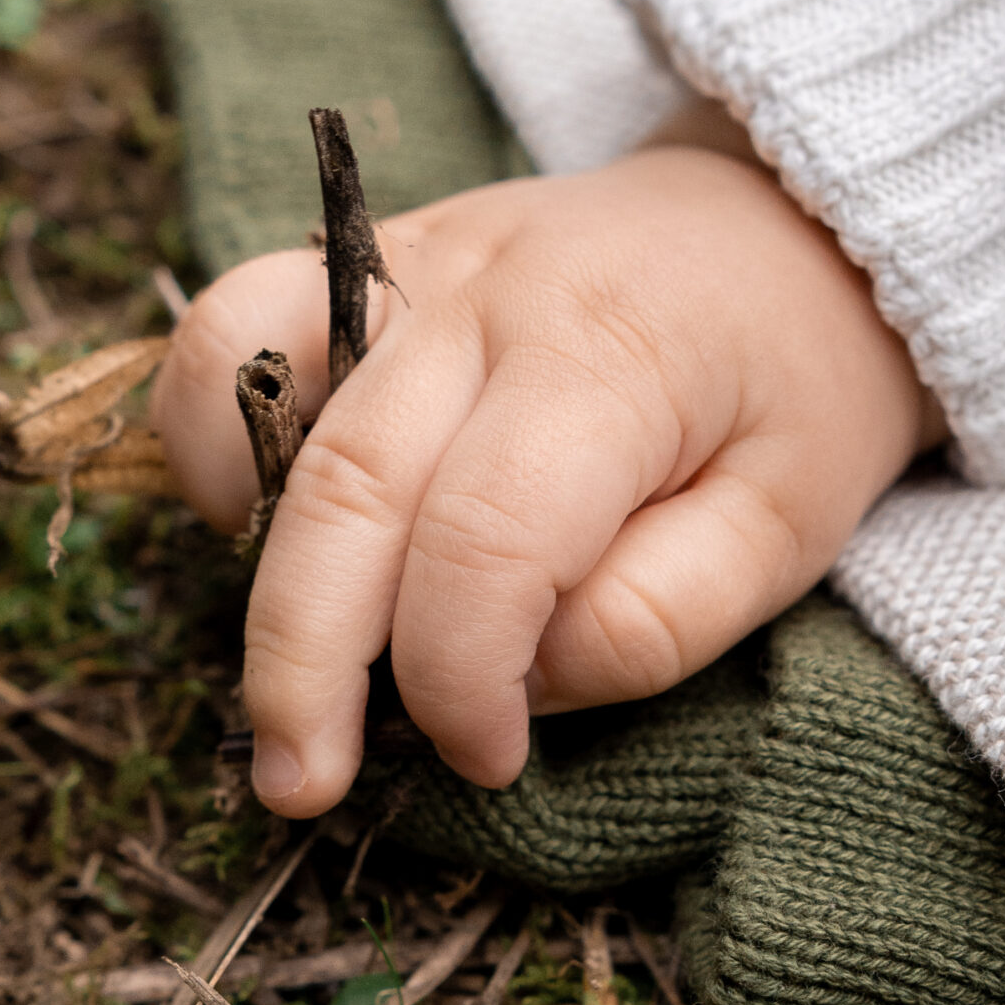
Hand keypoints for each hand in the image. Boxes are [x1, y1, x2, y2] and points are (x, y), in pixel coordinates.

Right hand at [153, 145, 936, 815]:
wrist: (791, 219)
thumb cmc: (794, 391)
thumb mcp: (790, 528)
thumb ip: (657, 620)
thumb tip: (514, 683)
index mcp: (611, 358)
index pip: (486, 543)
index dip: (460, 682)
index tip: (488, 759)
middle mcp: (487, 292)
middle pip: (343, 486)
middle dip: (304, 666)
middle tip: (300, 785)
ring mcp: (409, 260)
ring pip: (245, 380)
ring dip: (240, 544)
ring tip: (274, 659)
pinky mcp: (361, 260)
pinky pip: (230, 329)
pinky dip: (209, 437)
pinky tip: (269, 533)